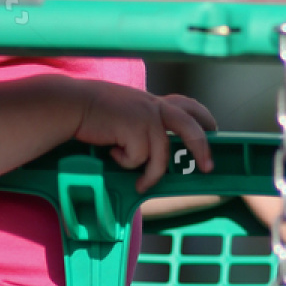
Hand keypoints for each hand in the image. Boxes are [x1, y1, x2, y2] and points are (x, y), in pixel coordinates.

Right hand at [74, 85, 216, 192]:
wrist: (71, 104)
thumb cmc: (90, 109)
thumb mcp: (123, 110)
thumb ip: (139, 121)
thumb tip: (151, 149)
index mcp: (152, 101)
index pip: (186, 105)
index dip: (203, 117)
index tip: (214, 128)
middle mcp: (154, 107)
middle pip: (191, 128)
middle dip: (203, 149)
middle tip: (207, 168)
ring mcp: (146, 117)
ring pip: (161, 156)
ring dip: (150, 175)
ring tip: (139, 185)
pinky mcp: (136, 129)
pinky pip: (139, 159)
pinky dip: (125, 162)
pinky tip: (110, 151)